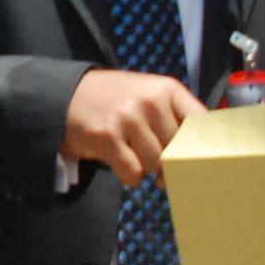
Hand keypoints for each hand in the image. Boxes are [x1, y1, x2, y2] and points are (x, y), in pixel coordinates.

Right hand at [61, 68, 202, 183]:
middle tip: (154, 157)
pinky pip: (133, 173)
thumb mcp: (148, 95)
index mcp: (166, 89)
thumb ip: (176, 116)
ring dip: (146, 168)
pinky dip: (129, 176)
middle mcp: (150, 102)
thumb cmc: (113, 99)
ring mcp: (128, 119)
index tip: (199, 159)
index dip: (201, 147)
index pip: (201, 124)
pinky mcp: (107, 138)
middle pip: (179, 151)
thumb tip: (202, 155)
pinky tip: (120, 162)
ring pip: (157, 164)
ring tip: (131, 153)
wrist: (63, 95)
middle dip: (168, 161)